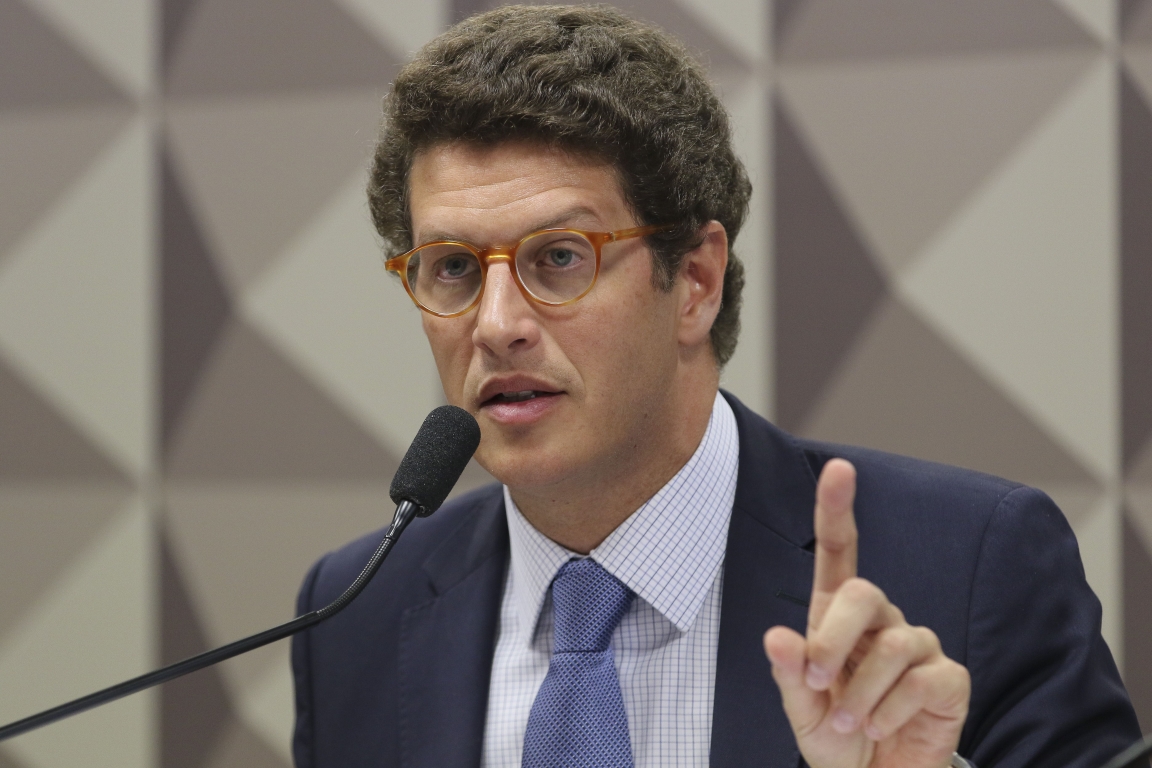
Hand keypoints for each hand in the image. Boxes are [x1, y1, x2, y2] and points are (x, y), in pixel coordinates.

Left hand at [763, 459, 969, 767]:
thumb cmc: (836, 738)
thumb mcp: (801, 710)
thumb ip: (790, 674)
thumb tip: (776, 636)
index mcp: (837, 618)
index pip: (839, 552)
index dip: (838, 508)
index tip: (839, 468)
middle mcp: (880, 622)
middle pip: (864, 592)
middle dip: (834, 638)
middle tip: (818, 682)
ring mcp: (918, 646)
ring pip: (893, 643)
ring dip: (861, 691)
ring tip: (849, 722)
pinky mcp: (948, 678)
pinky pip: (924, 679)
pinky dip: (893, 710)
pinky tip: (881, 727)